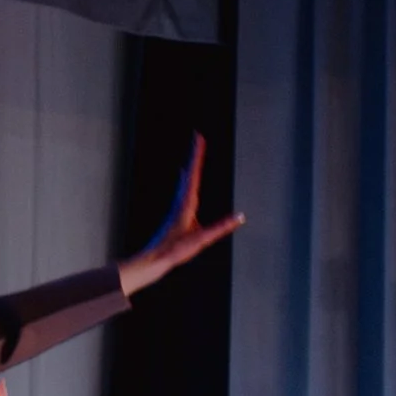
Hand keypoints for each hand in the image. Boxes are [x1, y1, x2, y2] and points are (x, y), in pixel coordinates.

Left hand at [116, 134, 245, 296]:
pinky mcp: (177, 212)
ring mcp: (177, 205)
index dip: (197, 156)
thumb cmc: (176, 249)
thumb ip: (221, 227)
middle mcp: (181, 200)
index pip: (194, 174)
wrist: (155, 257)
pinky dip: (187, 177)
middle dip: (195, 155)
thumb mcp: (202, 239)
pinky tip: (184, 178)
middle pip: (189, 172)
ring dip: (191, 164)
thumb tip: (241, 217)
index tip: (199, 138)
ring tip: (194, 153)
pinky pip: (183, 187)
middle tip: (198, 138)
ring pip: (185, 179)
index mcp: (187, 203)